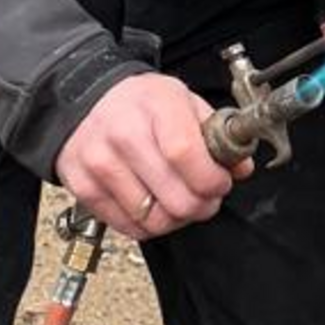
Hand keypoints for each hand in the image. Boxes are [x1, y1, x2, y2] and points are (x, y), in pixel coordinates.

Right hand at [57, 73, 241, 240]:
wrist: (85, 97)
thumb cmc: (140, 101)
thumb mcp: (183, 99)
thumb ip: (215, 132)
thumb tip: (241, 168)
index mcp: (155, 108)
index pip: (186, 155)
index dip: (212, 180)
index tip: (221, 182)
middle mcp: (124, 136)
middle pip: (176, 198)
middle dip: (202, 206)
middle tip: (206, 197)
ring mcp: (100, 164)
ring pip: (154, 220)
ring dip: (176, 219)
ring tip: (180, 201)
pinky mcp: (83, 188)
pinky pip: (128, 227)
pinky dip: (148, 224)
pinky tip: (154, 204)